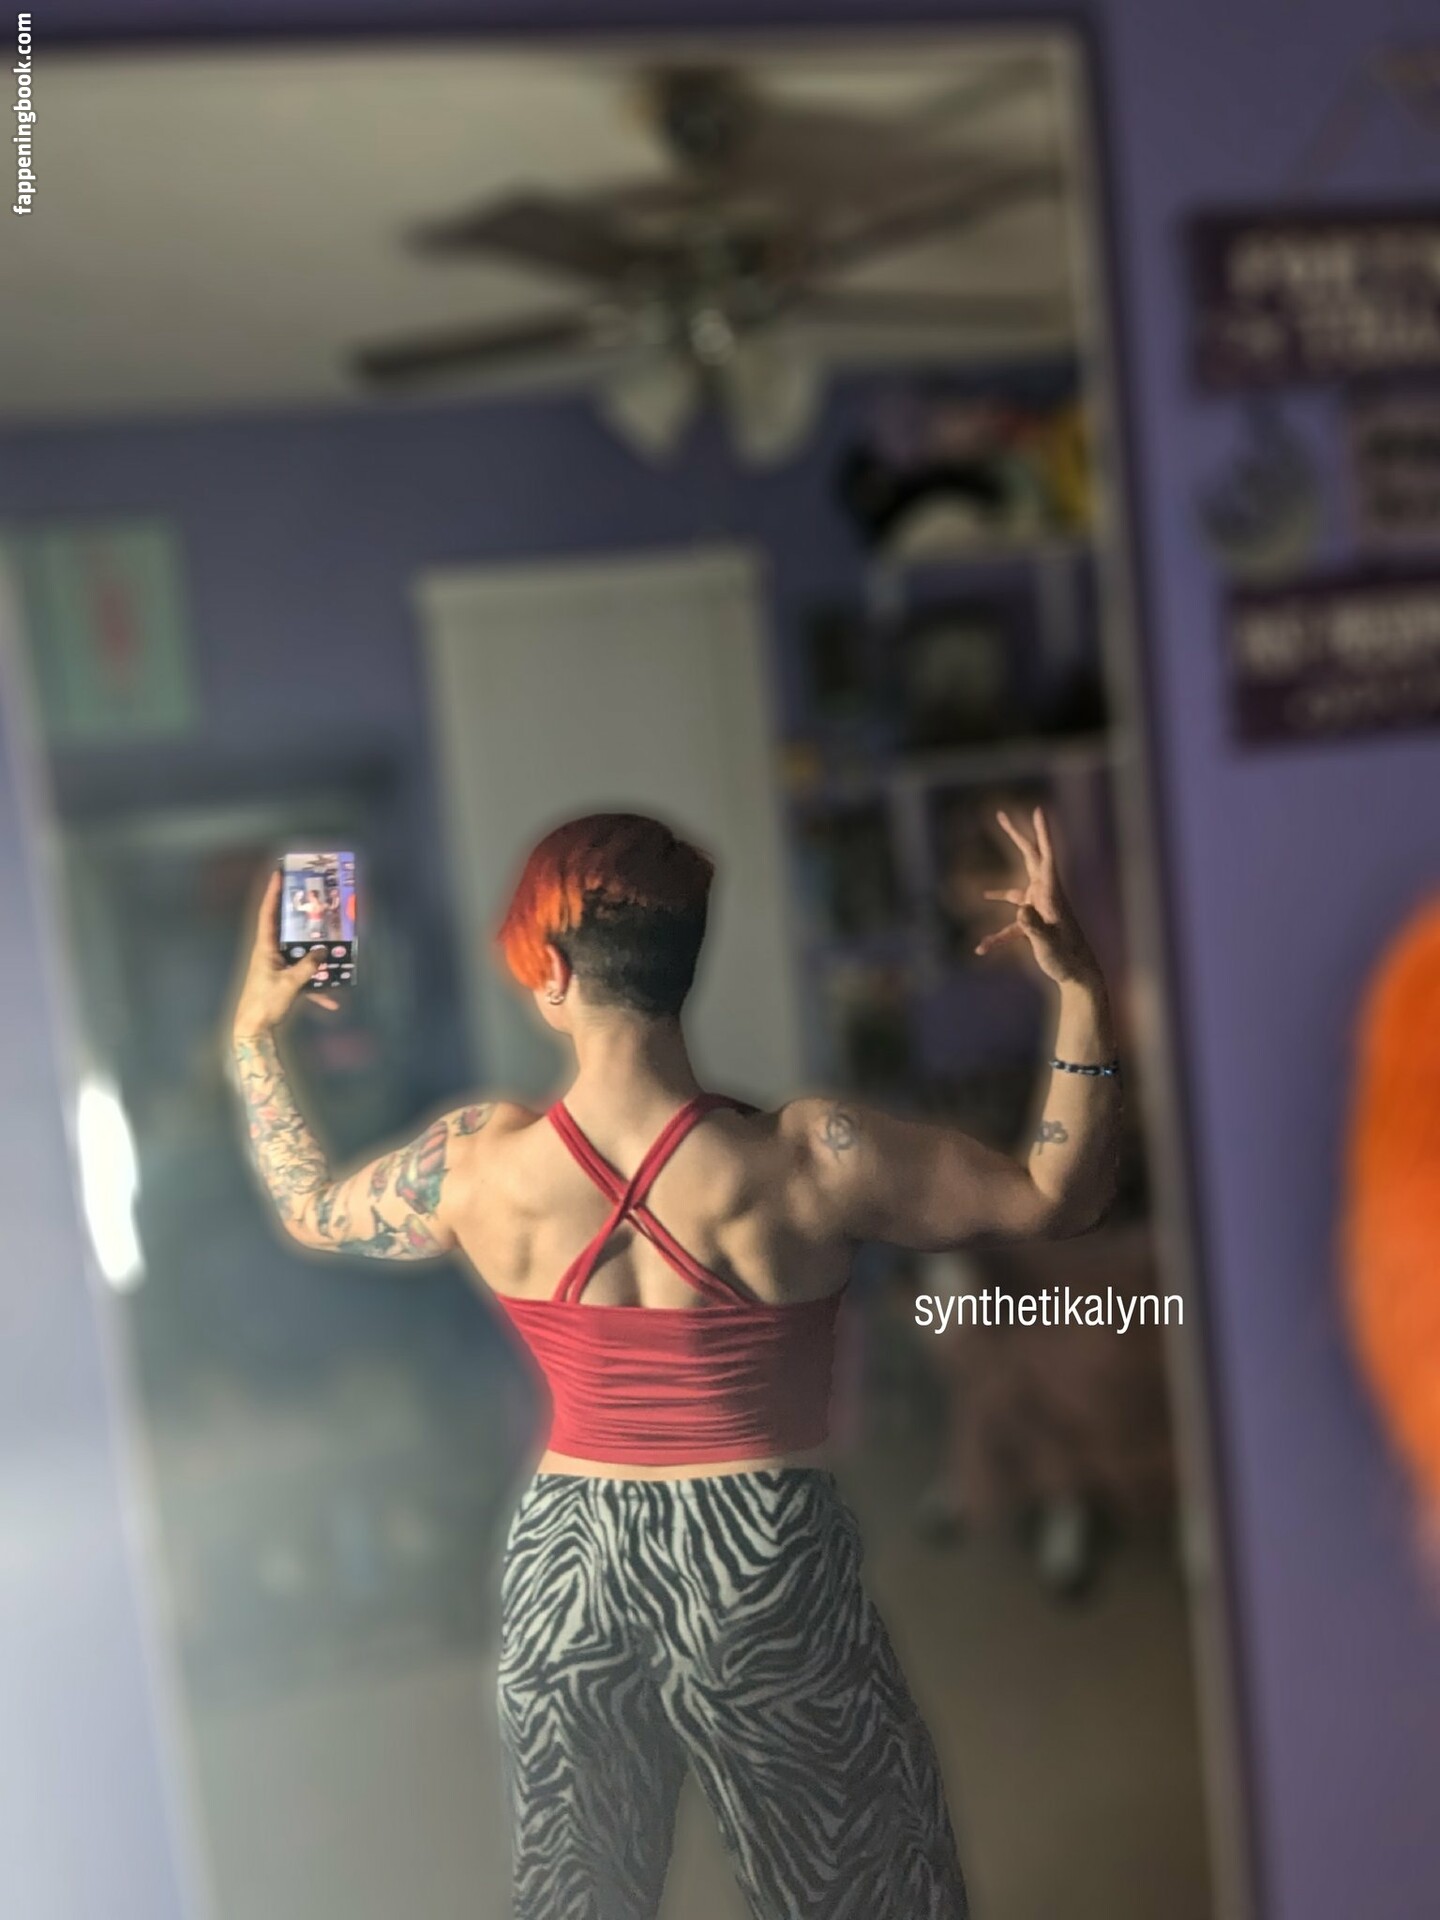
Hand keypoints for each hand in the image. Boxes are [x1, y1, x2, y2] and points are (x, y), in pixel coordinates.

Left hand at [232, 869, 338, 1037]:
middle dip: (300, 919)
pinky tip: (332, 1002)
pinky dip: (317, 990)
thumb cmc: (264, 1002)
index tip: (278, 874)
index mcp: (265, 949)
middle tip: (315, 904)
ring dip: (314, 956)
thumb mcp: (289, 983)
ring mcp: (276, 970)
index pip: (267, 915)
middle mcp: (269, 955)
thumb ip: (308, 967)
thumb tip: (323, 953)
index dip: (272, 894)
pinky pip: (303, 982)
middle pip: (286, 931)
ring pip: (298, 956)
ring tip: (333, 949)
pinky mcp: (283, 985)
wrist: (253, 1031)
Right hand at [974, 806, 1099, 987]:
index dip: (1042, 833)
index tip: (1038, 811)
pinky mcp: (1033, 924)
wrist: (1078, 975)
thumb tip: (1020, 909)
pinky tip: (982, 948)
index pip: (1047, 856)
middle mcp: (1045, 895)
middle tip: (1001, 815)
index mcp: (1052, 894)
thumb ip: (1033, 925)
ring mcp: (1038, 909)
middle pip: (1030, 859)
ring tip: (980, 894)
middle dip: (1016, 837)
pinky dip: (997, 936)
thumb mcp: (1048, 942)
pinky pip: (1010, 925)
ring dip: (998, 892)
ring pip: (1015, 892)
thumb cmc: (1066, 958)